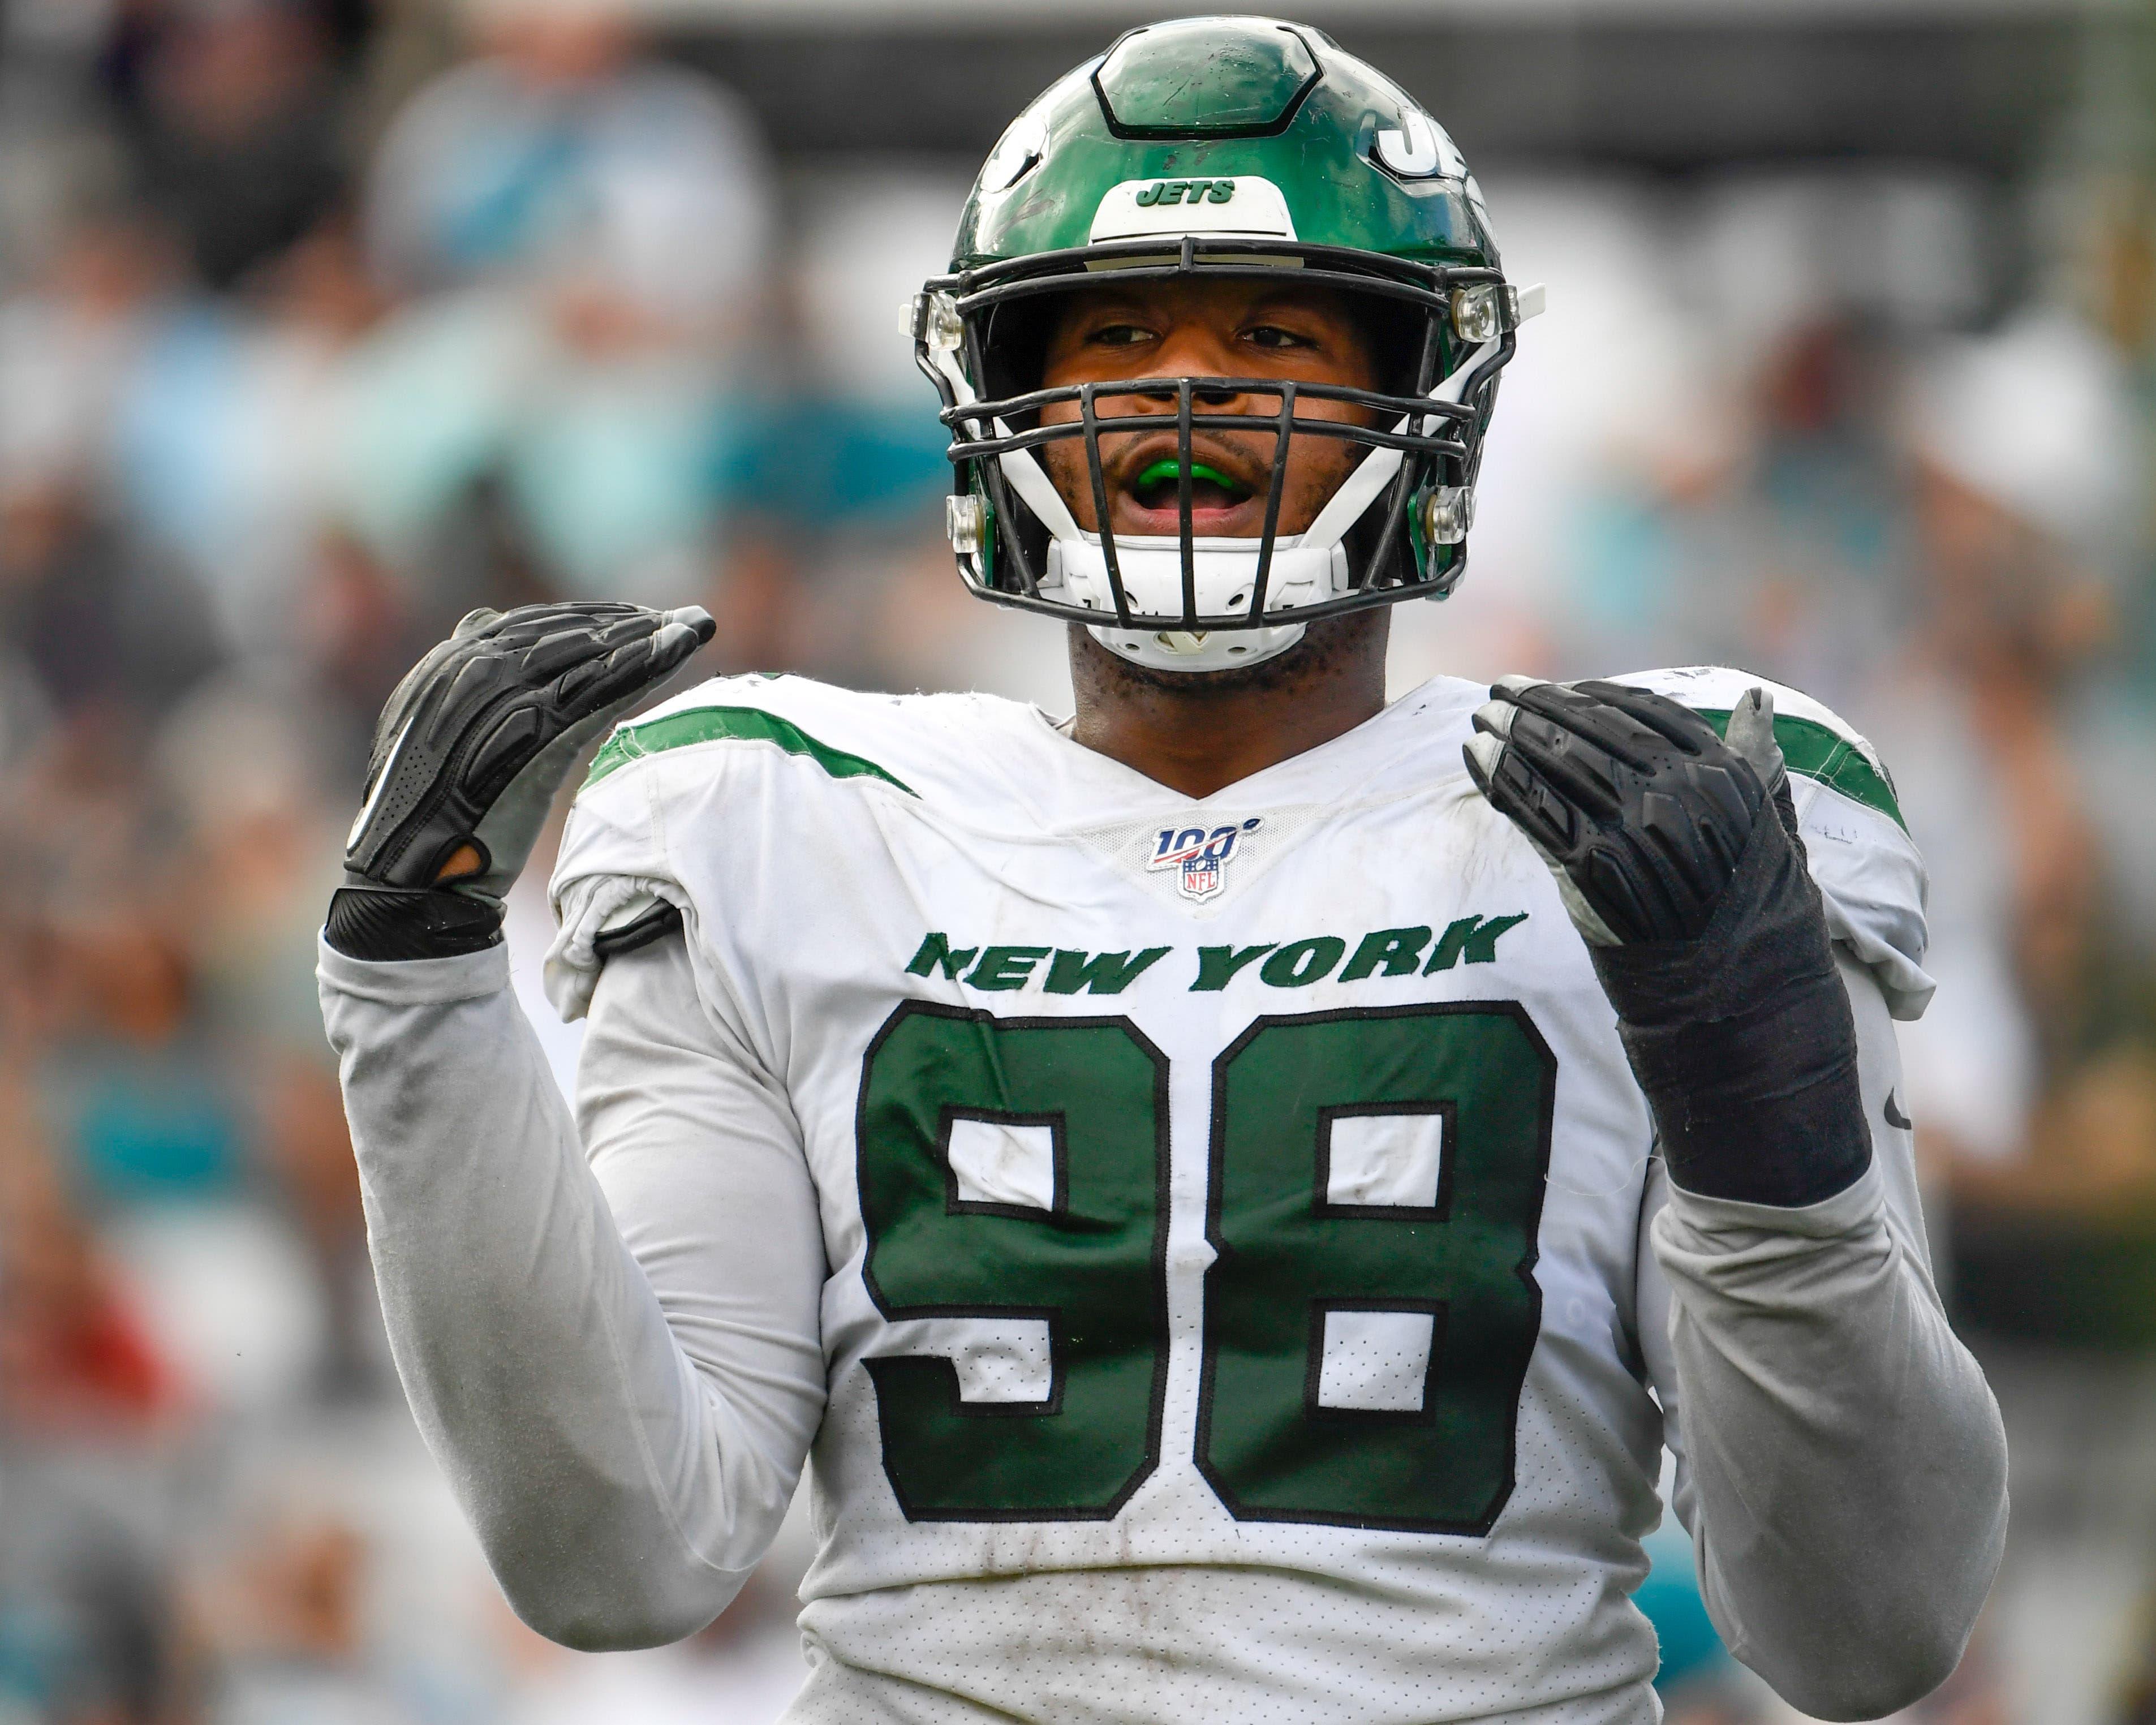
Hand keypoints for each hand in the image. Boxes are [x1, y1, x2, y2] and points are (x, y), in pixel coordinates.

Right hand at [327, 602, 713, 960]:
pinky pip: (599, 691)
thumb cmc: (431, 815)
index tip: (640, 618)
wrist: (411, 874)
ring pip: (590, 656)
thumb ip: (460, 680)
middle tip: (684, 618)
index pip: (533, 625)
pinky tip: (679, 653)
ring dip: (648, 639)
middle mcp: (474, 668)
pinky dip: (643, 668)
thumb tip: (481, 620)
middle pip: (569, 633)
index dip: (592, 619)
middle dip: (630, 623)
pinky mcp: (533, 735)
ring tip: (693, 627)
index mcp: (449, 665)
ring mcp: (503, 698)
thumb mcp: (434, 732)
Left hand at [1462, 676, 1867, 1207]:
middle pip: (1594, 735)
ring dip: (1510, 740)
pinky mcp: (1595, 874)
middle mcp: (1682, 798)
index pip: (1648, 716)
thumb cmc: (1763, 929)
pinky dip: (1501, 784)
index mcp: (1728, 780)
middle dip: (1539, 710)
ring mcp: (1637, 834)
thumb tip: (1757, 701)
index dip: (1595, 697)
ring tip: (1478, 721)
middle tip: (1499, 693)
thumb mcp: (1777, 838)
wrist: (1746, 1012)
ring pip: (1559, 768)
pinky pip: (1537, 816)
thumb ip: (1760, 768)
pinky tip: (1475, 763)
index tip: (1558, 689)